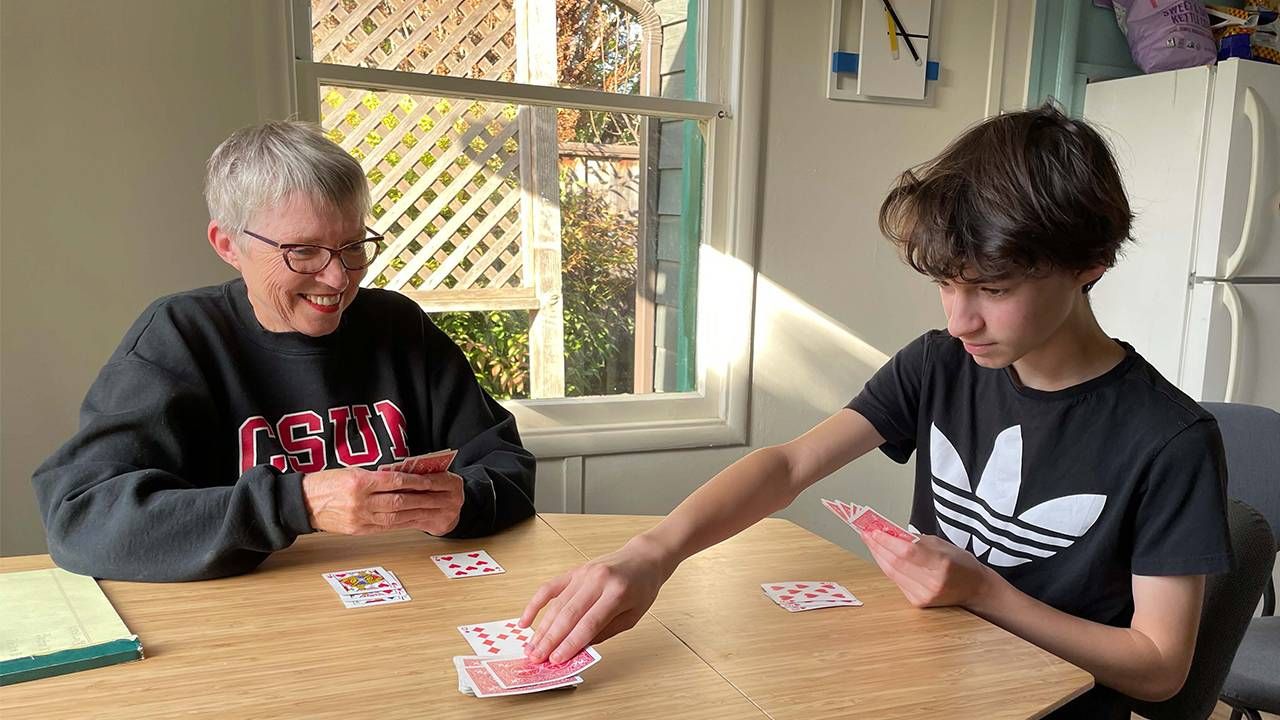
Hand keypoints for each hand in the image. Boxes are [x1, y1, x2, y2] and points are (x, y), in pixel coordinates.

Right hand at [301, 468, 463, 535]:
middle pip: (399, 502)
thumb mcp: (350, 472)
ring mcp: (359, 518)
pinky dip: (401, 524)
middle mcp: (361, 502)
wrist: (302, 503)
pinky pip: (384, 528)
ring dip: (416, 515)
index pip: (394, 481)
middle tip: (439, 498)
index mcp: (359, 482)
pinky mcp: (357, 530)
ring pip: (395, 518)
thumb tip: (401, 478)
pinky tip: (413, 521)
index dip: (415, 482)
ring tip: (432, 511)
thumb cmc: (326, 483)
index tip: (431, 481)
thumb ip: (375, 476)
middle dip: (422, 500)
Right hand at [518, 535, 675, 663]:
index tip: (556, 660)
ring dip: (542, 629)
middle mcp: (597, 581)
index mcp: (617, 593)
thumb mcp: (632, 616)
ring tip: (532, 648)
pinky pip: (550, 588)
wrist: (643, 557)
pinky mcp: (574, 571)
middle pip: (568, 615)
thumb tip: (578, 649)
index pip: (588, 624)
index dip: (570, 644)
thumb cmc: (642, 588)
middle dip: (550, 640)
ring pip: (556, 604)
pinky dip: (535, 604)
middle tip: (537, 658)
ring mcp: (583, 574)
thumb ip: (605, 632)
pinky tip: (526, 621)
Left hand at [859, 528, 1000, 608]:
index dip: (887, 541)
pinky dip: (887, 567)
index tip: (873, 530)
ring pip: (892, 573)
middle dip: (877, 546)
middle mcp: (932, 583)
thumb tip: (888, 533)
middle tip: (865, 532)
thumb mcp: (942, 544)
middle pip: (896, 563)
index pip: (907, 552)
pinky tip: (880, 555)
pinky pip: (896, 581)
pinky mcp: (918, 602)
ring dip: (878, 555)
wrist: (974, 589)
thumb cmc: (960, 564)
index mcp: (941, 565)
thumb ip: (915, 540)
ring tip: (869, 541)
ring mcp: (924, 595)